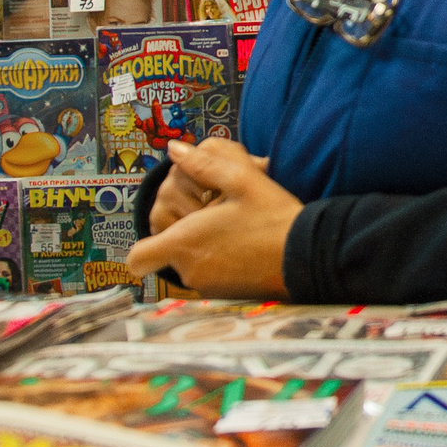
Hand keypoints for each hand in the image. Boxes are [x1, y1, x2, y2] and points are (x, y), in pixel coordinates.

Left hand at [125, 138, 298, 296]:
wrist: (309, 256)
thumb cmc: (273, 218)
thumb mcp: (242, 179)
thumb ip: (203, 163)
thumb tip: (174, 149)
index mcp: (184, 242)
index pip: (137, 258)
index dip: (144, 246)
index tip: (168, 229)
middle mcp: (190, 270)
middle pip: (170, 255)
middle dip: (188, 235)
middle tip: (220, 215)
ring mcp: (208, 288)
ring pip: (192, 265)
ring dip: (206, 249)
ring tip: (239, 229)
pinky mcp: (226, 297)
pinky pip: (212, 277)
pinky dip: (222, 263)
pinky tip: (248, 247)